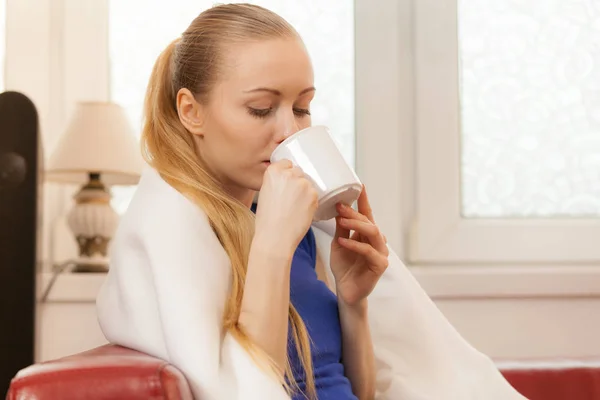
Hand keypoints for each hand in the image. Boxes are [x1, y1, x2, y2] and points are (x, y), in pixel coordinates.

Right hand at [254, 160, 318, 256]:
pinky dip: (310, 202)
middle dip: (297, 183)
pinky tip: (301, 212)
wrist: (275, 237)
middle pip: (298, 172)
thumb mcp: (265, 194)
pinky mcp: (313, 195)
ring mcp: (302, 183)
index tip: (286, 183)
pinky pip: (314, 195)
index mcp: (273, 171)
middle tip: (291, 198)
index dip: (287, 174)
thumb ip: (276, 183)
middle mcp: (288, 174)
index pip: (286, 163)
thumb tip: (287, 182)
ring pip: (308, 184)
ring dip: (305, 193)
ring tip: (295, 208)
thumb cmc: (267, 220)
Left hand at [330, 186, 388, 306]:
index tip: (359, 186)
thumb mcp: (339, 244)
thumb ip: (341, 229)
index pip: (367, 214)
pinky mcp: (380, 265)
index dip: (364, 200)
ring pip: (373, 232)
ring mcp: (381, 253)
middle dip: (354, 212)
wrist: (345, 291)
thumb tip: (338, 209)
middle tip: (340, 206)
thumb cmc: (344, 267)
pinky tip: (343, 242)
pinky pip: (369, 251)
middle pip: (369, 221)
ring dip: (356, 224)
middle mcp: (377, 241)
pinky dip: (355, 245)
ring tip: (342, 221)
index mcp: (367, 234)